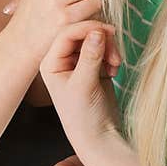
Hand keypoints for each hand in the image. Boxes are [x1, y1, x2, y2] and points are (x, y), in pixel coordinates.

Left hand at [40, 24, 122, 164]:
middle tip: (115, 52)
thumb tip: (98, 31)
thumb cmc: (83, 116)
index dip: (87, 29)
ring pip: (95, 40)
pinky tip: (114, 70)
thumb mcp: (84, 84)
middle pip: (82, 34)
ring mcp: (79, 62)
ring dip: (109, 48)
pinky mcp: (94, 66)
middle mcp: (63, 60)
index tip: (106, 31)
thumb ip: (90, 56)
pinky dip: (112, 55)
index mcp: (51, 63)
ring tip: (115, 64)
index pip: (67, 34)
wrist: (99, 136)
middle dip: (101, 40)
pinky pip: (104, 49)